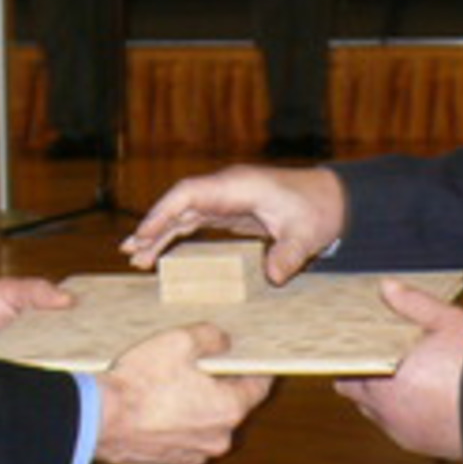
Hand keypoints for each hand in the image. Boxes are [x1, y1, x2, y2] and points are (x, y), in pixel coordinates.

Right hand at [95, 324, 271, 463]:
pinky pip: (180, 443)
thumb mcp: (179, 341)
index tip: (249, 359)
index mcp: (229, 409)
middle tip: (194, 368)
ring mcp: (192, 457)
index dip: (254, 369)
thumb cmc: (139, 381)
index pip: (259, 387)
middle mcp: (217, 440)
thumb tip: (223, 342)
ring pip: (203, 428)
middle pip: (229, 408)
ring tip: (167, 390)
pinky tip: (154, 413)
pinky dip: (173, 430)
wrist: (97, 419)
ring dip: (194, 411)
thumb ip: (211, 337)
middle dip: (217, 388)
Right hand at [122, 164, 346, 285]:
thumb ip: (289, 254)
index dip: (164, 212)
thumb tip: (274, 277)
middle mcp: (226, 189)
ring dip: (159, 233)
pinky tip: (158, 252)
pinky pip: (193, 222)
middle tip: (130, 251)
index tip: (145, 233)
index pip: (190, 193)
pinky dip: (174, 235)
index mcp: (238, 186)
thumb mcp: (306, 234)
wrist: (333, 200)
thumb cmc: (318, 210)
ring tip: (135, 257)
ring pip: (182, 213)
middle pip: (179, 203)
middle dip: (153, 225)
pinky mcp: (228, 211)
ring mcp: (225, 199)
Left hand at [335, 278, 462, 460]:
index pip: (346, 372)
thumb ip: (414, 303)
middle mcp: (387, 410)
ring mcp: (402, 431)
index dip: (351, 358)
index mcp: (385, 378)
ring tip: (405, 378)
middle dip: (364, 377)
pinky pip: (399, 428)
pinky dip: (405, 414)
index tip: (358, 347)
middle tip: (381, 357)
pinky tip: (424, 398)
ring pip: (377, 413)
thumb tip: (387, 286)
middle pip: (356, 394)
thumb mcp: (449, 321)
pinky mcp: (421, 445)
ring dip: (383, 398)